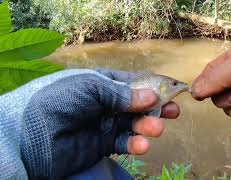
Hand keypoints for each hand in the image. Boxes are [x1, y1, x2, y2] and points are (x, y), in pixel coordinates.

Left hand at [0, 69, 178, 178]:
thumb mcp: (90, 87)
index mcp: (104, 83)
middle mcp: (107, 102)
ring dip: (148, 126)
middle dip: (157, 107)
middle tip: (173, 112)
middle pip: (139, 104)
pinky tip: (142, 144)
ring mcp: (105, 123)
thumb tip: (152, 96)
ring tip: (156, 128)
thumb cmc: (58, 101)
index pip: (135, 82)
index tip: (174, 90)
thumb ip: (121, 93)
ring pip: (134, 124)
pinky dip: (135, 143)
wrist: (29, 136)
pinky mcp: (102, 144)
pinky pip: (124, 142)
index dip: (155, 86)